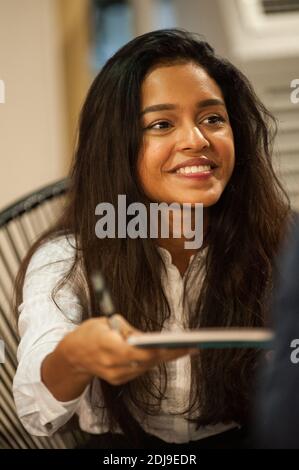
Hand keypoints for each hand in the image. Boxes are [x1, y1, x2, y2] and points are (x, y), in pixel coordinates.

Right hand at [59, 314, 191, 384]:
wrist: (72, 355)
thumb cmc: (90, 332)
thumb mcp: (107, 321)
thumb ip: (128, 330)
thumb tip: (149, 337)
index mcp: (109, 346)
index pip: (141, 351)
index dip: (162, 349)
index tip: (179, 343)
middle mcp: (113, 365)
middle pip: (149, 361)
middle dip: (171, 353)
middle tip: (192, 347)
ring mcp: (116, 376)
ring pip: (147, 367)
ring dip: (165, 358)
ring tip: (185, 349)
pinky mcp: (119, 381)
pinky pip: (140, 370)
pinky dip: (153, 361)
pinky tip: (167, 354)